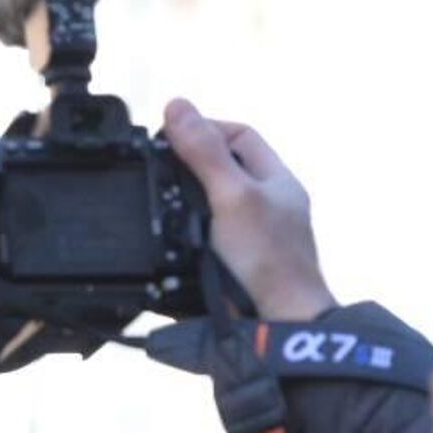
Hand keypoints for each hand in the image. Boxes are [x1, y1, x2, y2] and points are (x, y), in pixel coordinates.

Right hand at [164, 98, 336, 321]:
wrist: (276, 325)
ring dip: (181, 210)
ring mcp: (249, 242)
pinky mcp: (231, 273)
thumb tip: (176, 106)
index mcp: (275, 180)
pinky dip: (181, 245)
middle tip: (156, 173)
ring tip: (159, 211)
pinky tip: (167, 249)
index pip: (239, 135)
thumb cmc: (267, 260)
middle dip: (188, 169)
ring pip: (208, 211)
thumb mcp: (231, 195)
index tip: (169, 135)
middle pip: (221, 171)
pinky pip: (200, 247)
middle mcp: (264, 207)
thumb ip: (204, 153)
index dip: (205, 128)